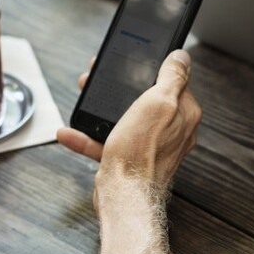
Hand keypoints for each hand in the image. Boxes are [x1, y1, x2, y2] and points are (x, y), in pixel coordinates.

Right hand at [58, 51, 202, 194]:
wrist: (125, 196)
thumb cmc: (142, 152)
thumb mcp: (159, 102)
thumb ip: (172, 77)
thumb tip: (182, 57)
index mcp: (183, 114)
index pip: (174, 82)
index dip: (152, 68)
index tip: (134, 61)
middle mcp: (171, 131)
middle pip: (145, 99)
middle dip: (121, 87)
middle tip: (102, 76)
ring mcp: (150, 146)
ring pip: (124, 118)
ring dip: (100, 108)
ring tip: (84, 96)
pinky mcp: (130, 159)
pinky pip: (108, 142)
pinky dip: (88, 136)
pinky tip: (70, 132)